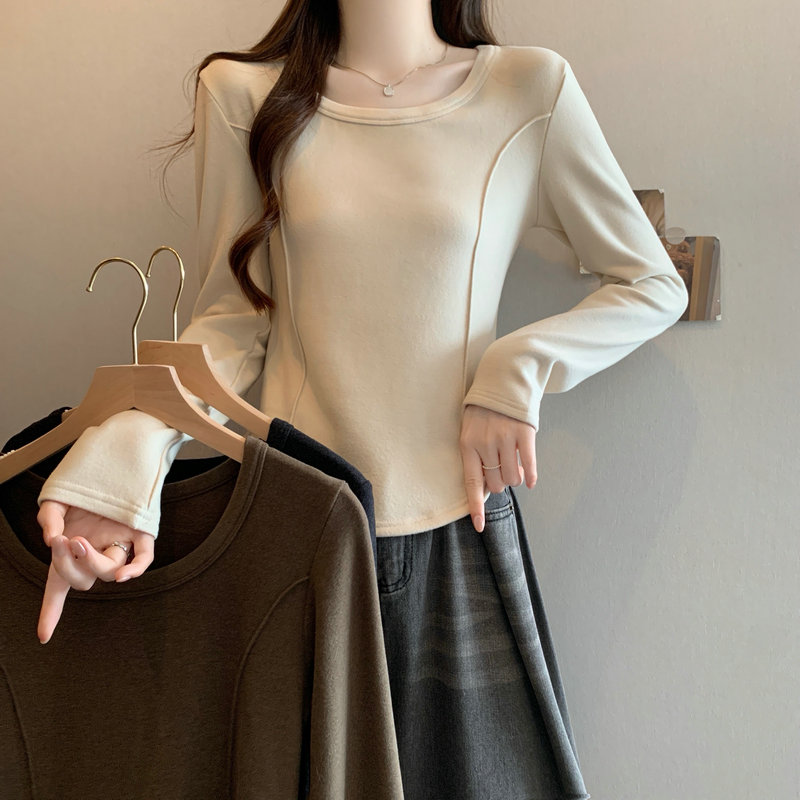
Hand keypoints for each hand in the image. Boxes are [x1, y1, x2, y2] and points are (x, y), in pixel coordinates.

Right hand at [36, 500, 154, 643]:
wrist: (115, 461)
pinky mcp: (141, 531)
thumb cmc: (85, 487)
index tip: (44, 636)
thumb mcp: (55, 501)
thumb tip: (52, 539)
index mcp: (73, 549)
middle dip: (66, 564)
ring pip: (108, 570)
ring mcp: (119, 543)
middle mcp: (96, 551)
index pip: (59, 586)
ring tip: (79, 539)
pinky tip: (123, 576)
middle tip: (62, 541)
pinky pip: (144, 557)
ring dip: (90, 560)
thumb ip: (48, 518)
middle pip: (82, 579)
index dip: (51, 611)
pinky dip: (135, 569)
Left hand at [459, 404, 536, 532]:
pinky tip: (530, 482)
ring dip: (514, 477)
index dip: (476, 506)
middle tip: (501, 469)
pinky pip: (529, 465)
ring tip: (512, 463)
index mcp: (467, 444)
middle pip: (495, 484)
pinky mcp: (525, 433)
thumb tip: (483, 490)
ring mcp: (506, 438)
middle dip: (499, 482)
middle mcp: (485, 443)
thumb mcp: (470, 430)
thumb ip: (474, 457)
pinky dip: (530, 476)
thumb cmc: (483, 410)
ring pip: (512, 478)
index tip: (479, 526)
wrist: (503, 381)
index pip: (471, 482)